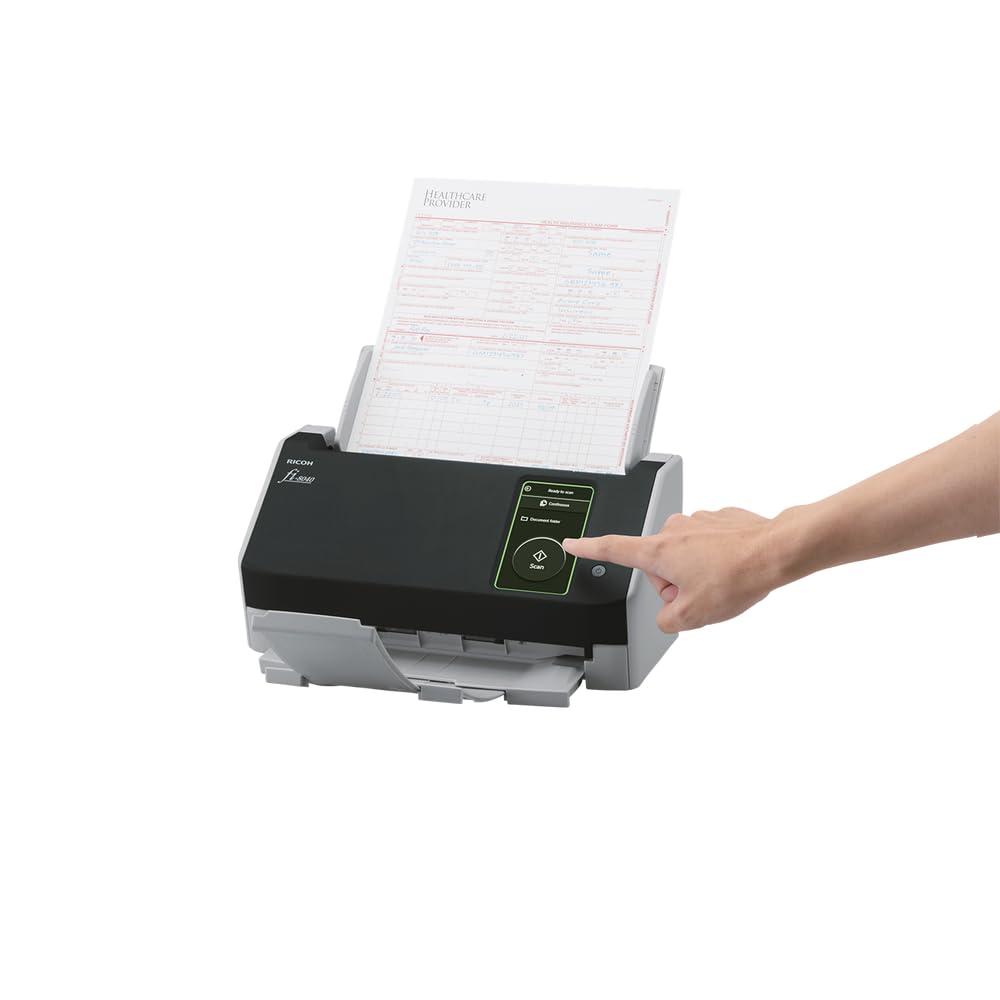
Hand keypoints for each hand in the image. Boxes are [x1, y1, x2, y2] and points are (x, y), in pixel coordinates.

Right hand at [563, 508, 783, 632]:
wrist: (776, 551)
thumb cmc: (737, 576)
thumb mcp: (693, 616)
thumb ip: (666, 622)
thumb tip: (668, 615)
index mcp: (659, 551)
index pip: (612, 549)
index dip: (588, 550)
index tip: (571, 544)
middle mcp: (673, 530)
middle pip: (659, 566)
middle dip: (676, 585)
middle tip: (701, 596)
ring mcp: (697, 521)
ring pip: (685, 557)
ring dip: (698, 574)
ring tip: (723, 582)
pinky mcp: (719, 519)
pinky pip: (707, 546)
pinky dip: (716, 560)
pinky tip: (734, 569)